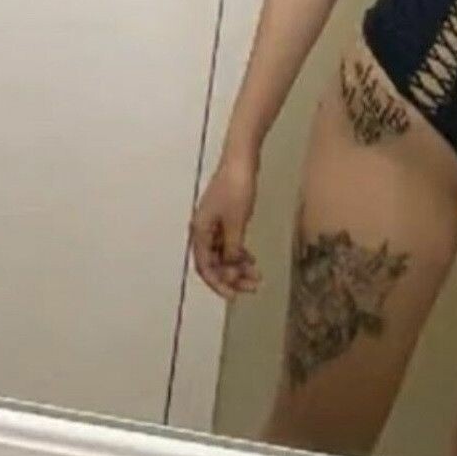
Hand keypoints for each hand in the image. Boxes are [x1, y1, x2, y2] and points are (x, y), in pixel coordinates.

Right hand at [189, 153, 260, 298]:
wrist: (241, 160)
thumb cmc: (237, 187)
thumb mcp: (236, 222)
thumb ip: (233, 248)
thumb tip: (232, 267)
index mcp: (200, 231)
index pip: (205, 267)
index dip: (218, 283)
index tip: (234, 295)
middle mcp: (203, 229)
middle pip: (214, 263)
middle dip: (232, 277)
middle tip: (252, 287)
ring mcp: (214, 223)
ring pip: (223, 254)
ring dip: (238, 266)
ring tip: (256, 276)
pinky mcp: (225, 216)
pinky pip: (230, 242)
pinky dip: (240, 253)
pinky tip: (252, 260)